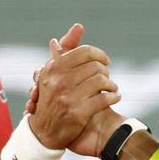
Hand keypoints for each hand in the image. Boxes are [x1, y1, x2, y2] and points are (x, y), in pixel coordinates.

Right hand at [29, 30, 119, 148]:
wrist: (43, 132)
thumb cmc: (51, 98)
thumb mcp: (53, 72)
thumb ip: (66, 49)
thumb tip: (78, 26)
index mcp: (53, 68)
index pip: (84, 52)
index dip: (99, 55)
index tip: (105, 61)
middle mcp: (59, 81)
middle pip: (95, 67)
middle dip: (105, 72)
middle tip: (107, 78)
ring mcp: (68, 97)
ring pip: (101, 82)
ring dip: (111, 85)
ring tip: (113, 88)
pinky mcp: (78, 113)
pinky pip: (104, 99)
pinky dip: (114, 97)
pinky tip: (115, 97)